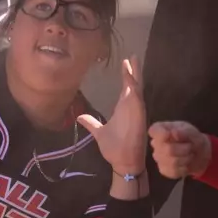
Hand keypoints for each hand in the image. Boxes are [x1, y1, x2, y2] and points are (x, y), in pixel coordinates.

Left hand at [76, 58, 146, 176]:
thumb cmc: (115, 148)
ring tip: (134, 60)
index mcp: (124, 108)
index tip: (126, 62)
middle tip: (133, 55)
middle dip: (134, 70)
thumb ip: (91, 123)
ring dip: (135, 74)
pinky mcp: (138, 115)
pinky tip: (131, 78)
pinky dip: (134, 88)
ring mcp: (135, 110)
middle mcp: (131, 106)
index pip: (127, 87)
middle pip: (134, 83)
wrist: (123, 162)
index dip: (127, 75)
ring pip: (137, 88)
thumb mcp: (99, 132)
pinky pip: (136, 98)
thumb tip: (80, 117)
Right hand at [149, 120, 210, 179]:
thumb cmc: (192, 139)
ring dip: (186, 158)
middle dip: (184, 149)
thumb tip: (174, 132)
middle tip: (190, 146)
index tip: (171, 134)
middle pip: (167, 149)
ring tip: (190, 154)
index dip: (161, 134)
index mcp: (160, 129)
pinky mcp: (163, 169)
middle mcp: (156, 143)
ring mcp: (158, 157)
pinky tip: (186, 163)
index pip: (154, 131)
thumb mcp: (193, 132)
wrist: (199, 154)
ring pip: (172, 162)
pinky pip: (174, 171)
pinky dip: (184, 168)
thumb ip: (185, 131)